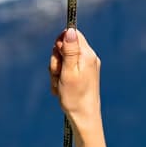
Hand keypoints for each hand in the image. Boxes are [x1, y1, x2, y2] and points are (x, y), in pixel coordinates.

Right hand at [49, 28, 108, 146]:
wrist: (84, 117)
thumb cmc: (75, 96)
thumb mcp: (68, 71)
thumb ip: (69, 50)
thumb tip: (70, 29)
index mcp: (87, 54)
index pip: (72, 34)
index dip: (60, 43)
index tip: (58, 57)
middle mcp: (89, 58)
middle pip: (66, 46)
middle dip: (56, 60)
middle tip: (58, 74)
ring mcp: (87, 66)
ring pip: (64, 59)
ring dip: (56, 71)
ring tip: (59, 84)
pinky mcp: (83, 75)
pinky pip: (67, 69)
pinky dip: (61, 78)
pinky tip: (61, 89)